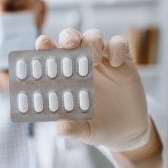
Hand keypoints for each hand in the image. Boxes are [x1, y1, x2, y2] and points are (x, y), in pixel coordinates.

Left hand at [35, 28, 150, 151]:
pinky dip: (117, 47)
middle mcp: (80, 63)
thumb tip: (61, 126)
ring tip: (94, 60)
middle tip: (70, 44)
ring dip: (91, 41)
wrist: (124, 131)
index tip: (42, 44)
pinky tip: (116, 63)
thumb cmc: (95, 126)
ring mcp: (102, 60)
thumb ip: (70, 129)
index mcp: (63, 76)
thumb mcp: (82, 131)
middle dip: (68, 36)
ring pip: (93, 36)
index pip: (50, 53)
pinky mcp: (123, 61)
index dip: (45, 45)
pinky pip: (120, 43)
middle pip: (71, 37)